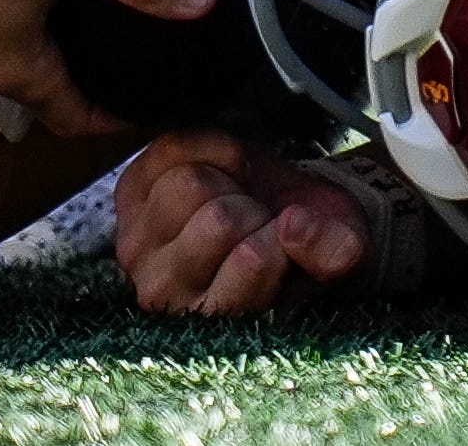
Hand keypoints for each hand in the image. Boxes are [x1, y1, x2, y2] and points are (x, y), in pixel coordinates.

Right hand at [0, 0, 211, 138]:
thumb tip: (205, 2)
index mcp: (10, 63)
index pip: (71, 117)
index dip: (113, 121)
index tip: (147, 112)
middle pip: (33, 90)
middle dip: (75, 86)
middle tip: (120, 63)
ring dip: (34, 50)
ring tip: (75, 23)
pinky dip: (0, 18)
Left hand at [114, 130, 376, 314]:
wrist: (277, 211)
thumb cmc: (306, 240)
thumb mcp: (339, 251)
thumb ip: (334, 250)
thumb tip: (294, 225)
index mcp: (216, 320)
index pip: (254, 259)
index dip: (284, 232)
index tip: (288, 237)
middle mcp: (163, 294)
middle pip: (219, 219)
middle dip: (253, 207)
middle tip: (260, 219)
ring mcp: (138, 247)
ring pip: (188, 184)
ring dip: (226, 180)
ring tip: (238, 199)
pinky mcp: (128, 197)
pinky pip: (172, 149)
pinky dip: (209, 147)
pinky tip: (221, 173)